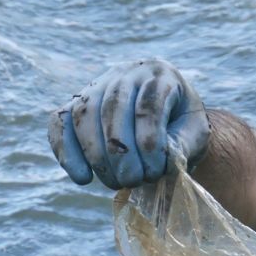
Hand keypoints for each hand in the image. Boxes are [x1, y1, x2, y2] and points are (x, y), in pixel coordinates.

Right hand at [50, 58, 209, 187]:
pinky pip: (59, 122)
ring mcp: (97, 85)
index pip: (148, 105)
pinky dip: (65, 151)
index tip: (155, 172)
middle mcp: (126, 73)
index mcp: (160, 75)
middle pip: (113, 109)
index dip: (149, 143)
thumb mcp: (195, 136)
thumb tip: (162, 157)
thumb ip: (183, 145)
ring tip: (114, 182)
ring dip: (96, 155)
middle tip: (133, 181)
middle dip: (121, 153)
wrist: (164, 121)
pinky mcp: (75, 103)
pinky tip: (82, 178)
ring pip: (84, 113)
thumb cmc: (181, 130)